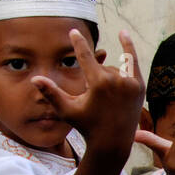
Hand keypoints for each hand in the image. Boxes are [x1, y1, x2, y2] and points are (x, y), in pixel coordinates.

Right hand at [32, 29, 144, 153]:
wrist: (113, 142)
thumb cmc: (87, 127)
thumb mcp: (67, 110)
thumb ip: (52, 93)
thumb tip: (34, 78)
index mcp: (99, 83)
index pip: (85, 56)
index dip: (78, 43)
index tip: (73, 31)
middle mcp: (117, 79)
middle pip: (99, 67)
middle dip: (93, 79)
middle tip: (96, 102)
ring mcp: (131, 82)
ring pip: (113, 69)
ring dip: (106, 79)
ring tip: (106, 100)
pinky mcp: (140, 86)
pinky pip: (132, 62)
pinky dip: (128, 48)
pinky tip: (122, 33)